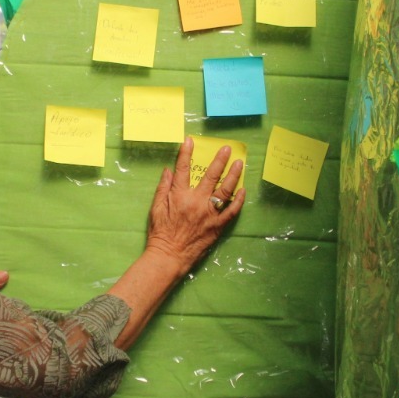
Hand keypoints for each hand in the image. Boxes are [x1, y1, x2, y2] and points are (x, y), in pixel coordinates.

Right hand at [142, 137, 244, 276]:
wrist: (169, 257)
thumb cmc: (160, 233)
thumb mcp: (156, 208)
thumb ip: (162, 188)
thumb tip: (168, 170)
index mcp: (179, 196)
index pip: (183, 169)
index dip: (186, 153)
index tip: (190, 140)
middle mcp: (196, 202)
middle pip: (210, 176)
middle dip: (219, 160)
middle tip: (227, 149)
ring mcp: (209, 214)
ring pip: (225, 191)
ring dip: (234, 176)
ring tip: (240, 164)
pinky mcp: (217, 226)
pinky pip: (232, 211)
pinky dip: (238, 201)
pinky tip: (242, 191)